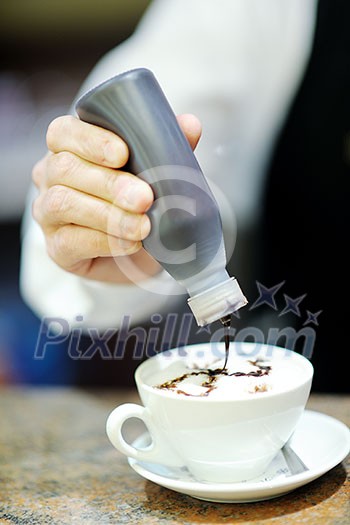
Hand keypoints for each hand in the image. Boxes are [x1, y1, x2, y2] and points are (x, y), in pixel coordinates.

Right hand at [32, 114, 200, 282]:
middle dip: (109, 183)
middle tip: (145, 198)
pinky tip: (130, 244)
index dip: (91, 140)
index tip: (123, 153)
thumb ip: (166, 147)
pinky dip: (104, 241)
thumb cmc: (138, 202)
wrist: (136, 253)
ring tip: (143, 226)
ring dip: (108, 215)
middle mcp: (50, 175)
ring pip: (63, 203)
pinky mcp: (56, 247)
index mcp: (70, 147)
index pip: (64, 132)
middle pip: (65, 168)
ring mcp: (47, 212)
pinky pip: (70, 241)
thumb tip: (191, 124)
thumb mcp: (154, 172)